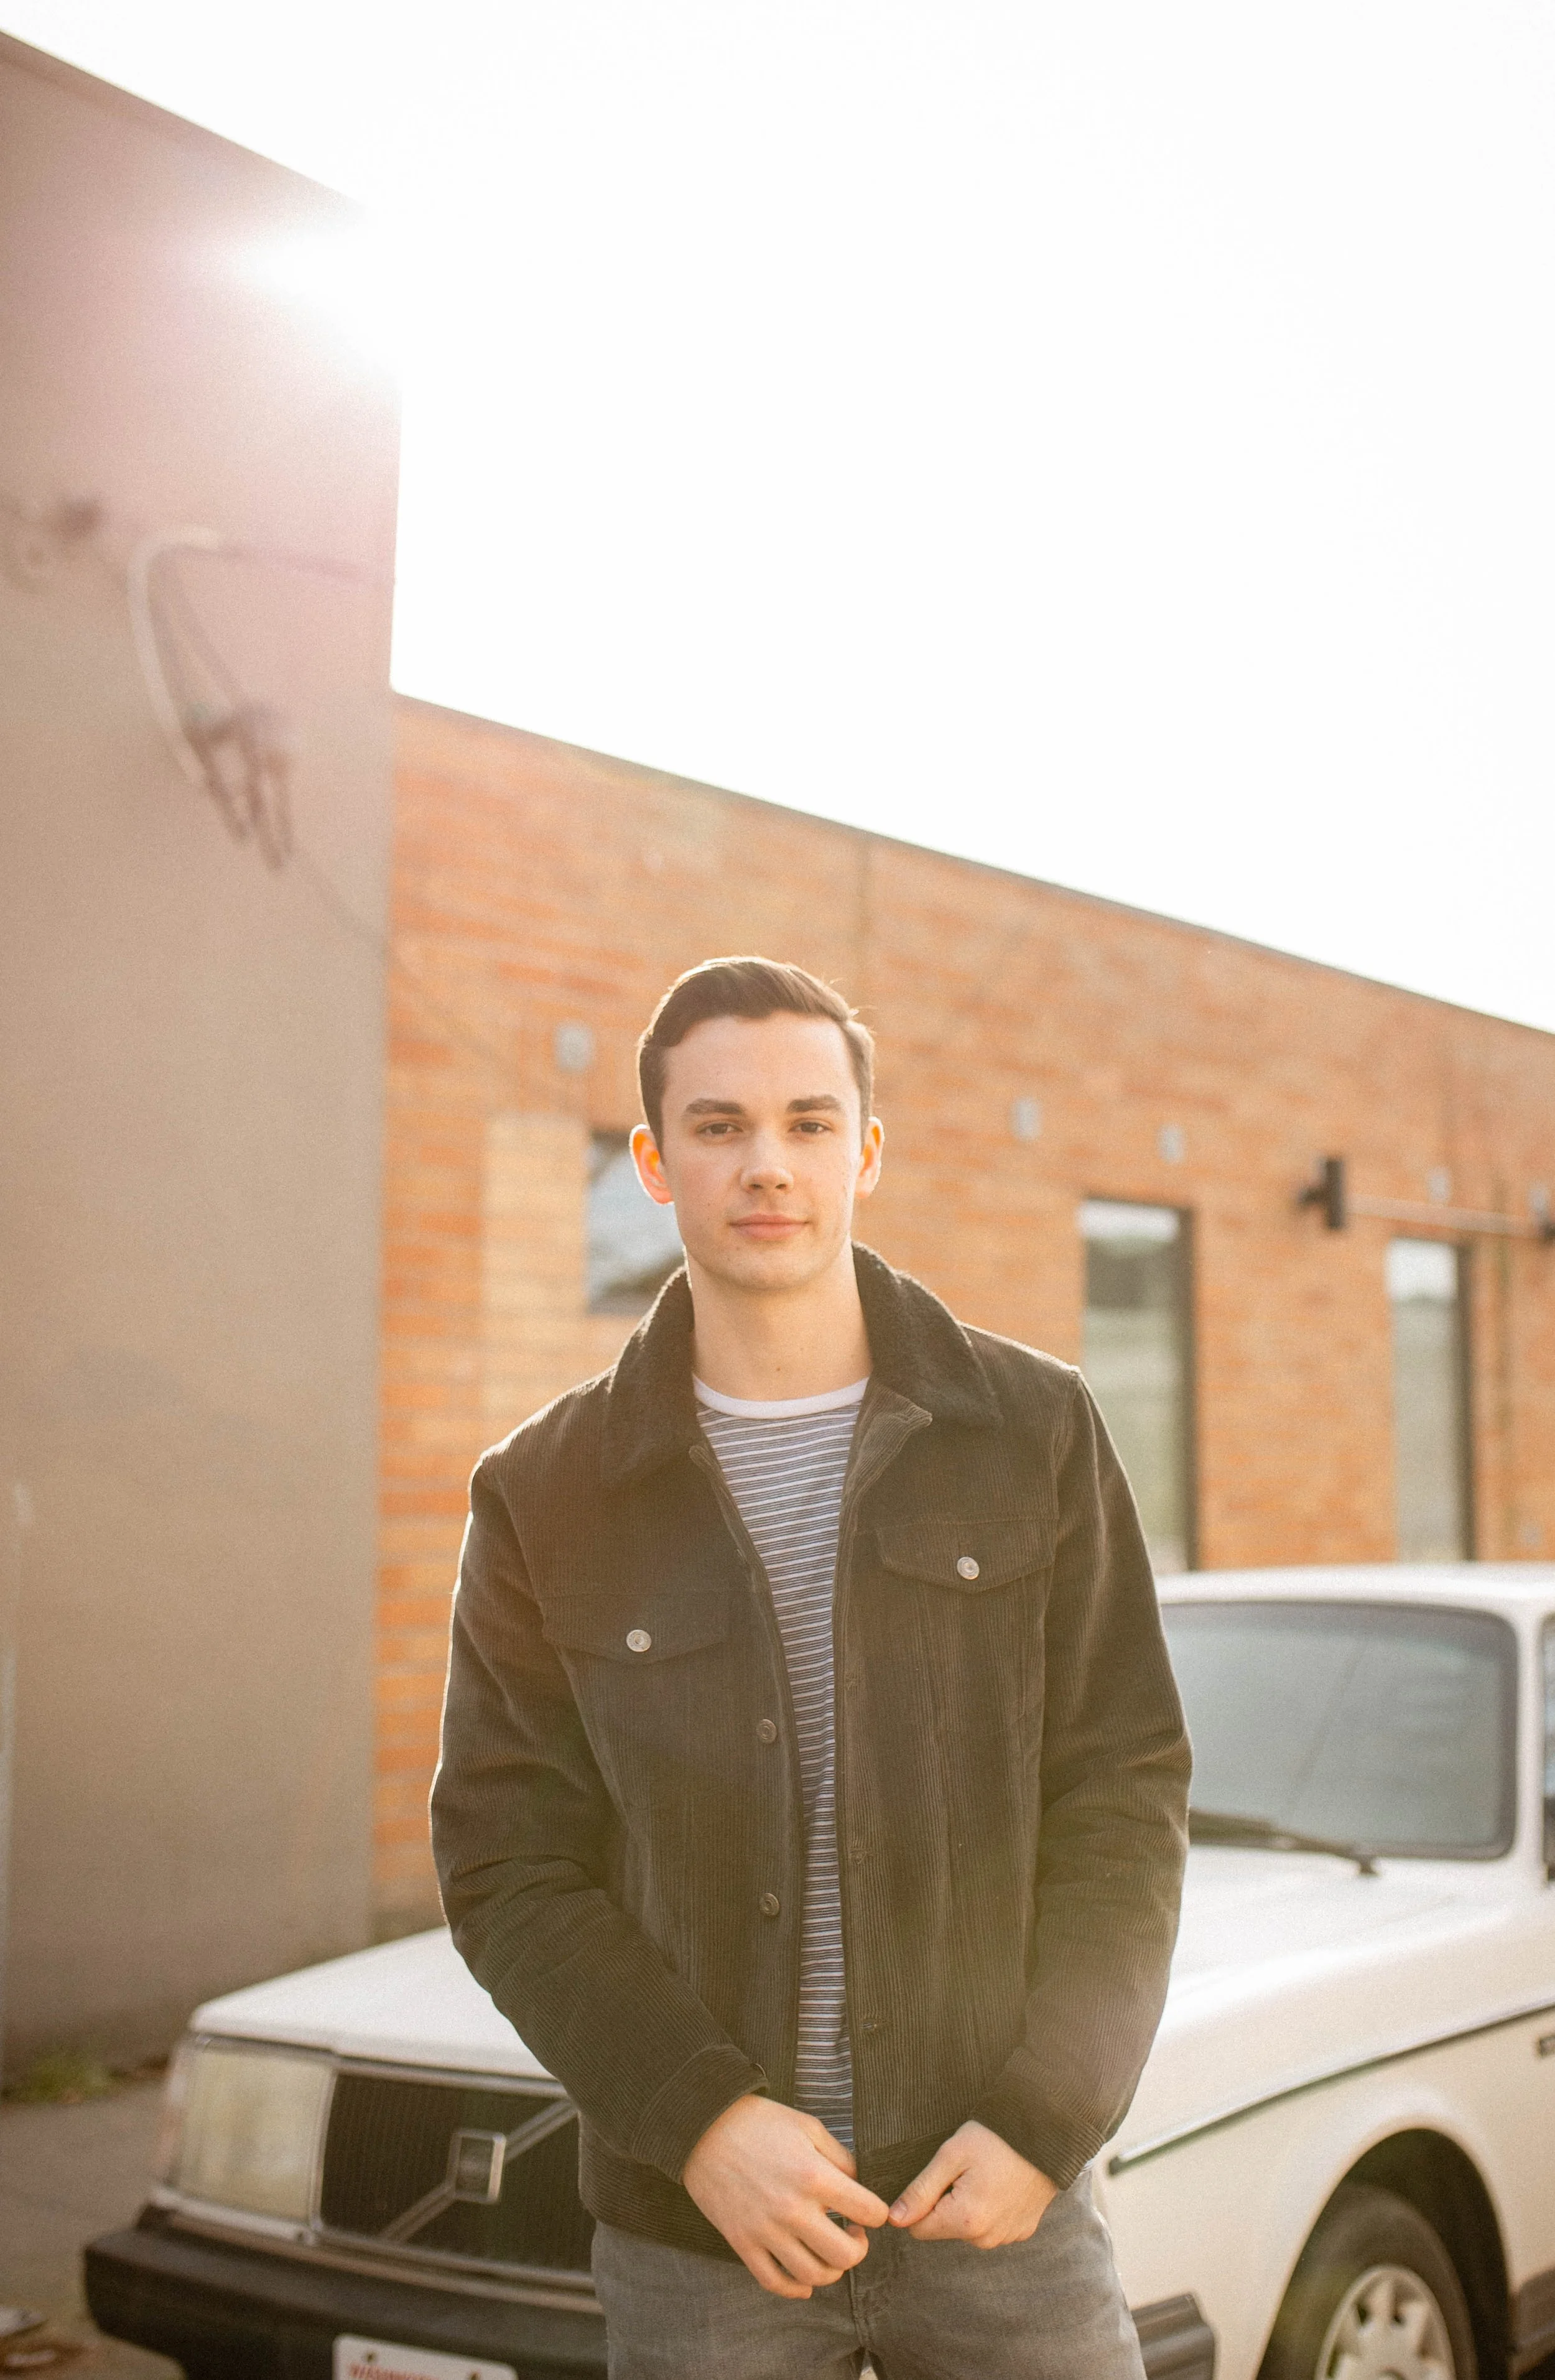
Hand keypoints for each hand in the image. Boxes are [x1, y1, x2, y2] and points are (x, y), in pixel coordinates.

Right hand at [682, 2094, 890, 2297]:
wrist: (704, 2127)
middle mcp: (793, 2209)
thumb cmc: (760, 2122)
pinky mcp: (742, 2243)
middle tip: (854, 2234)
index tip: (872, 2212)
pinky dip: (795, 2289)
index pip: (869, 2212)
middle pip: (845, 2255)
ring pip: (813, 2275)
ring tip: (830, 2252)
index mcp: (814, 2175)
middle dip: (859, 2248)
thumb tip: (858, 2186)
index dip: (878, 2214)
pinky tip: (805, 2280)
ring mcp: (766, 2230)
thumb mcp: (808, 2127)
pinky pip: (774, 2282)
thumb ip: (840, 2158)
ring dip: (831, 2271)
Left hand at [888, 2119, 1057, 2247]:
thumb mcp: (950, 2156)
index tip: (936, 2177)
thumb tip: (895, 2219)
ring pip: (968, 2228)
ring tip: (984, 2175)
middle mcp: (987, 2239)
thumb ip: (921, 2191)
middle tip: (963, 2171)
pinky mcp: (1022, 2231)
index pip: (918, 2230)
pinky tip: (1000, 2184)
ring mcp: (1007, 2237)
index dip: (920, 2203)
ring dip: (968, 2207)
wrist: (1045, 2132)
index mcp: (966, 2221)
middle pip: (945, 2229)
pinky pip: (991, 2226)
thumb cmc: (994, 2139)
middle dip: (945, 2203)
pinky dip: (990, 2208)